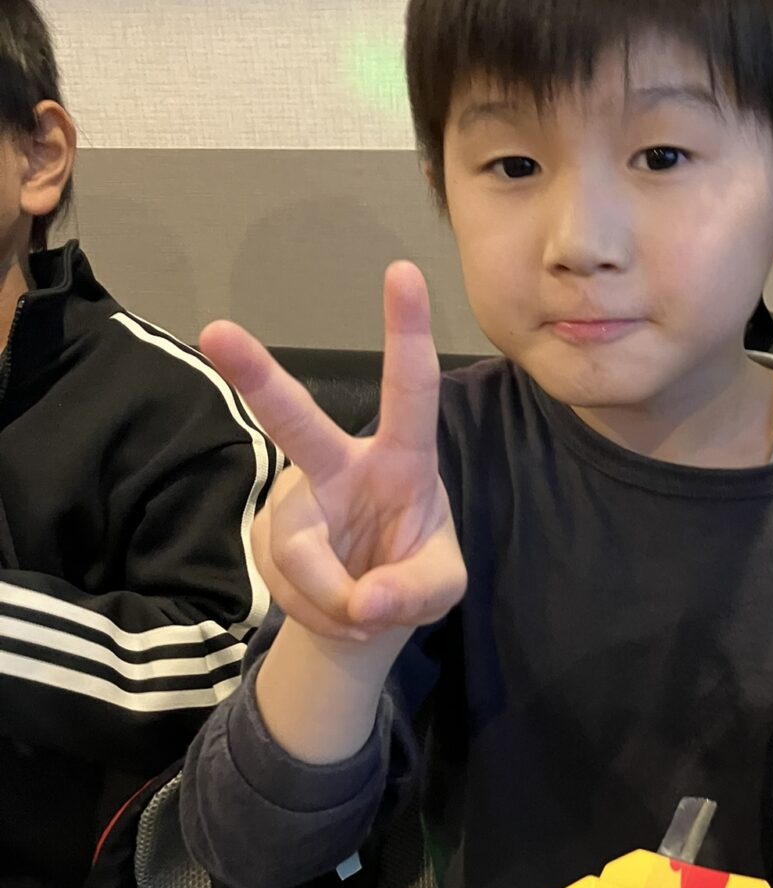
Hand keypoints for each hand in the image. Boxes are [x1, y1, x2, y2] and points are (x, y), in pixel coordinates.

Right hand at [200, 262, 466, 642]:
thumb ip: (417, 593)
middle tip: (216, 332)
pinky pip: (287, 587)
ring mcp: (295, 502)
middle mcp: (339, 467)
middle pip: (295, 420)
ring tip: (362, 612)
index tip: (403, 271)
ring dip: (337, 600)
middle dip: (256, 376)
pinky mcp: (266, 539)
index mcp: (402, 461)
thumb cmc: (413, 575)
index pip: (410, 391)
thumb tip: (363, 603)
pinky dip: (320, 615)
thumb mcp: (441, 589)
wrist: (366, 614)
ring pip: (300, 552)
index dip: (408, 333)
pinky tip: (337, 611)